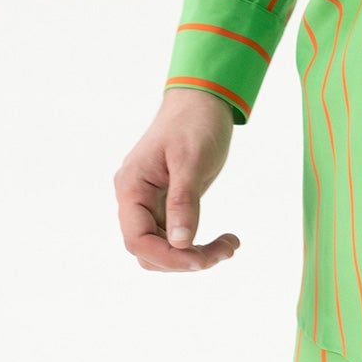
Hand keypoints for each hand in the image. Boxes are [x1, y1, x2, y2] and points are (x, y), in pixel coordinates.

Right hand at [114, 87, 241, 271]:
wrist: (202, 101)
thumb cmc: (194, 123)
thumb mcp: (191, 161)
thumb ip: (183, 202)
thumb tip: (180, 244)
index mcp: (131, 187)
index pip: (137, 240)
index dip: (167, 257)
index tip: (202, 261)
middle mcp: (135, 199)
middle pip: (149, 250)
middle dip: (185, 259)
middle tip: (226, 250)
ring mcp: (149, 203)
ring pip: (164, 247)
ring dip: (194, 254)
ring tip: (230, 246)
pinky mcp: (166, 204)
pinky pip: (175, 236)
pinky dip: (198, 243)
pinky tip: (225, 240)